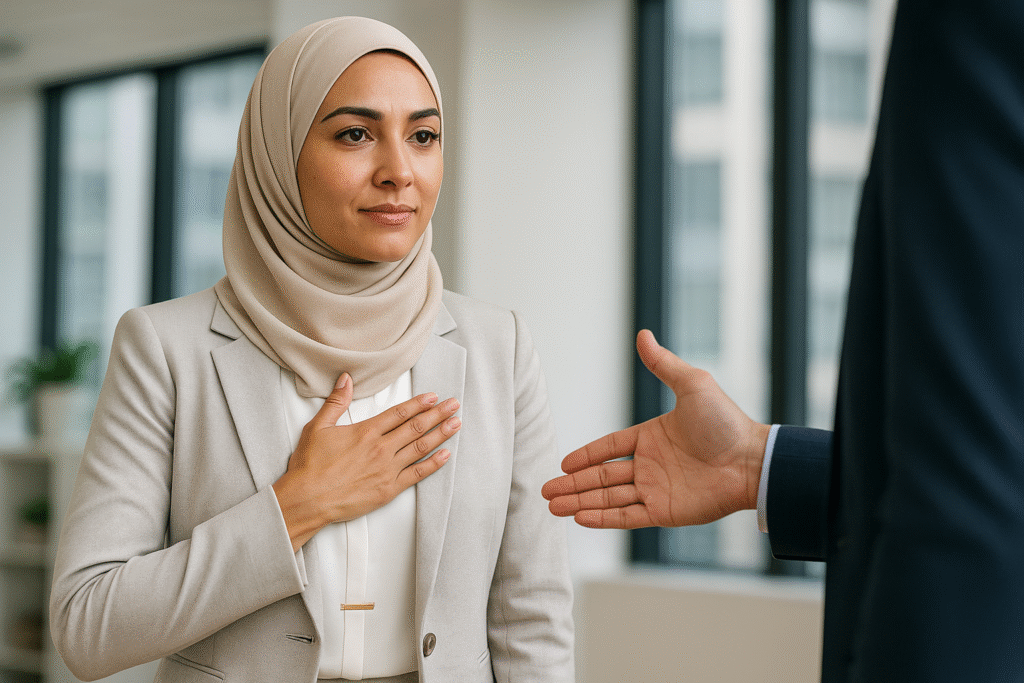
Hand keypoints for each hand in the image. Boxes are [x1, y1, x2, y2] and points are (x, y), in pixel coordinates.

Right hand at [273, 373, 460, 549]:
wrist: (307, 499)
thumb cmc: (309, 466)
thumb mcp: (317, 427)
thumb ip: (336, 402)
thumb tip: (346, 378)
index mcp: (366, 431)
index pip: (399, 413)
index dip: (419, 403)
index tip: (433, 397)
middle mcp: (380, 448)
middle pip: (415, 427)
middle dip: (437, 414)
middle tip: (454, 404)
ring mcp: (387, 469)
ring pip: (420, 447)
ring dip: (440, 434)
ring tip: (456, 423)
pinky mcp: (388, 489)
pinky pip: (417, 474)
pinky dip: (433, 464)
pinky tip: (446, 455)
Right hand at [542, 330, 768, 528]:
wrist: (751, 461)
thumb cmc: (727, 422)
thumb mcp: (692, 385)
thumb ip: (663, 364)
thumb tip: (643, 334)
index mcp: (650, 438)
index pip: (608, 448)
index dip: (584, 456)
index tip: (562, 463)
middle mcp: (649, 465)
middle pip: (601, 476)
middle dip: (572, 484)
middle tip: (545, 491)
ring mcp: (655, 490)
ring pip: (607, 498)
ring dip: (579, 502)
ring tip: (552, 507)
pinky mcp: (664, 512)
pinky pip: (626, 516)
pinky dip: (603, 517)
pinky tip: (580, 517)